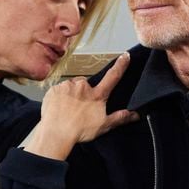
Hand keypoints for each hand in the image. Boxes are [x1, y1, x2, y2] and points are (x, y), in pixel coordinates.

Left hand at [23, 52, 138, 159]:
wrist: (56, 133)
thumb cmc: (79, 130)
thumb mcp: (103, 125)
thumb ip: (119, 118)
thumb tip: (134, 114)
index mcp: (97, 94)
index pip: (112, 76)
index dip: (120, 65)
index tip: (125, 55)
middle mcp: (83, 86)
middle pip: (86, 84)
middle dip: (84, 92)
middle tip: (80, 107)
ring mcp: (67, 86)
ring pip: (71, 86)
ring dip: (71, 94)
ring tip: (68, 109)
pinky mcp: (54, 89)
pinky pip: (58, 90)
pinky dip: (59, 97)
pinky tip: (59, 108)